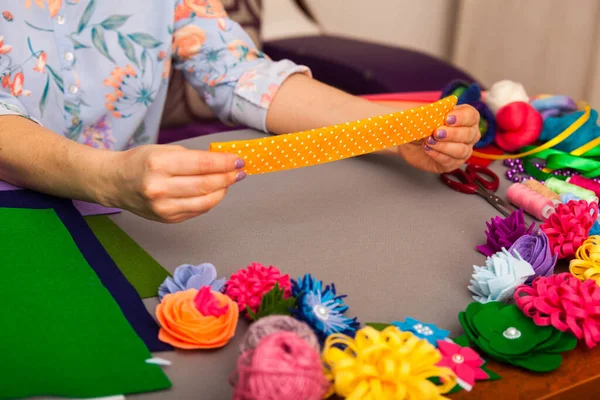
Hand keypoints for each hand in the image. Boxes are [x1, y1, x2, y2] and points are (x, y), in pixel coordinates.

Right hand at [107, 144, 244, 222]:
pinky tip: (215, 191)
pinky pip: (197, 210)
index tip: (239, 160)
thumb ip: (193, 157)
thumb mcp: (164, 150)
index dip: (225, 163)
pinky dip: (210, 200)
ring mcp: (163, 207)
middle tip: (240, 171)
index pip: (202, 164)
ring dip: (223, 190)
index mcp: (158, 164)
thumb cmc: (140, 162)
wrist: (115, 183)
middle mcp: (159, 188)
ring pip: (205, 201)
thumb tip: (223, 162)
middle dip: (228, 177)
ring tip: (230, 181)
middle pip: (206, 184)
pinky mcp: (167, 219)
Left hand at [394, 104, 480, 172]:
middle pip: (469, 134)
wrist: (410, 142)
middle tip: (436, 132)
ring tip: (429, 141)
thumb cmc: (422, 125)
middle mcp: (469, 134)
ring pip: (461, 150)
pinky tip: (427, 149)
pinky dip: (437, 154)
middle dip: (452, 134)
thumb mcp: (425, 114)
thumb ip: (432, 111)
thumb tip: (435, 111)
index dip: (461, 117)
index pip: (472, 116)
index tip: (447, 119)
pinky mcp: (453, 163)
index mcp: (466, 117)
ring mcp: (463, 150)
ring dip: (444, 146)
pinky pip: (450, 161)